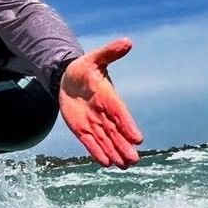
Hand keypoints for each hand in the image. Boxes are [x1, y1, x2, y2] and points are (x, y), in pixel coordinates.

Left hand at [58, 37, 142, 167]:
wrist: (69, 79)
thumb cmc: (85, 68)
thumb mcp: (95, 58)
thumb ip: (110, 52)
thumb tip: (127, 41)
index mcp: (109, 97)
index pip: (120, 113)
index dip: (128, 126)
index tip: (138, 139)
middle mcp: (105, 114)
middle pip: (116, 133)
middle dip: (123, 146)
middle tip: (134, 160)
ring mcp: (95, 123)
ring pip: (106, 141)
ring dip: (114, 152)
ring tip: (124, 166)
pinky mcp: (83, 129)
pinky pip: (91, 142)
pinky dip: (97, 152)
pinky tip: (106, 163)